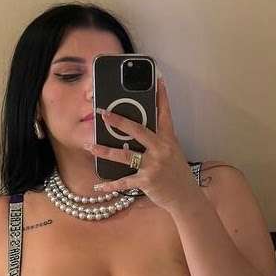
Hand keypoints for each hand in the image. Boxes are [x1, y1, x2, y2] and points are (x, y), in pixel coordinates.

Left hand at [83, 77, 199, 213]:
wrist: (185, 196)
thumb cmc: (177, 174)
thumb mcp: (172, 153)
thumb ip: (159, 141)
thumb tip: (140, 134)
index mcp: (168, 140)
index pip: (165, 113)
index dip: (162, 96)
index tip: (158, 79)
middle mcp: (160, 149)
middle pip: (137, 130)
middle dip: (118, 121)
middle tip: (103, 113)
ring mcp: (153, 165)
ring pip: (124, 155)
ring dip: (105, 151)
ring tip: (90, 146)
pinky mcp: (147, 181)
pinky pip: (124, 183)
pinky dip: (110, 186)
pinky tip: (98, 186)